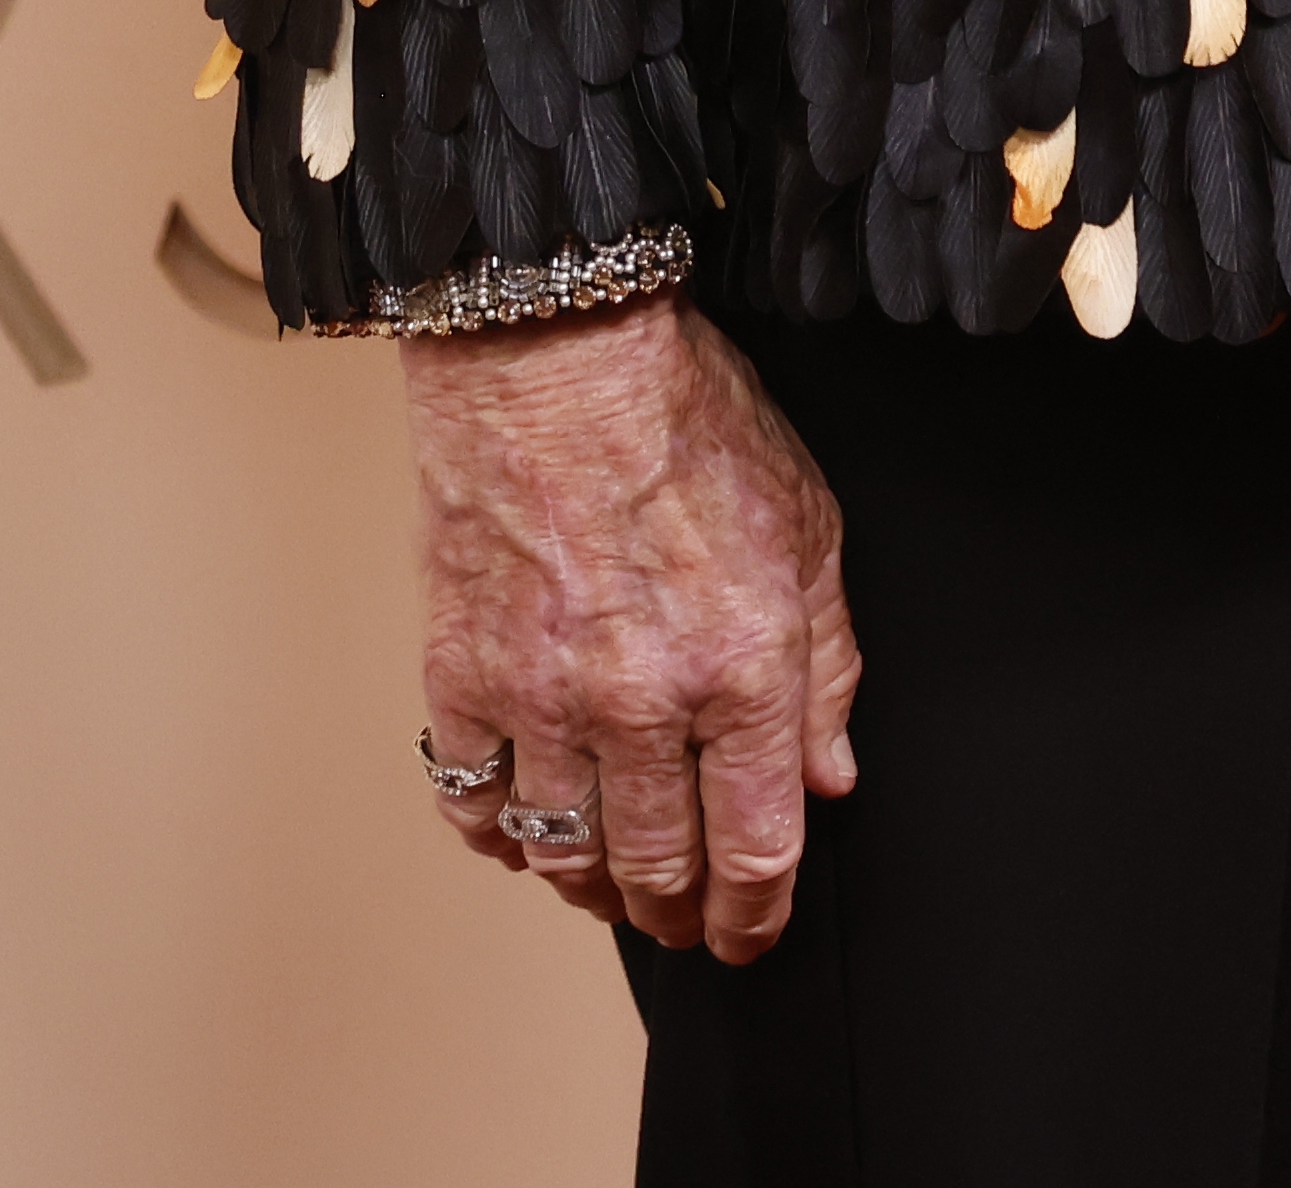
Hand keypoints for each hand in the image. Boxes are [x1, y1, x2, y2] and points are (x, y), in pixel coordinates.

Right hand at [403, 292, 861, 963]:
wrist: (553, 355)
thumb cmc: (684, 417)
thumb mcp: (808, 528)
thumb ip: (828, 665)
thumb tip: (829, 773)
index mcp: (743, 665)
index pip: (754, 846)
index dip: (755, 915)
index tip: (750, 935)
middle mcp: (642, 699)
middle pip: (659, 866)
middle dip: (679, 912)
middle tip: (684, 920)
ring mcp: (543, 696)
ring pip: (566, 852)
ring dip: (594, 887)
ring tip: (613, 886)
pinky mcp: (462, 678)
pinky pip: (474, 802)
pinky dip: (500, 837)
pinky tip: (524, 833)